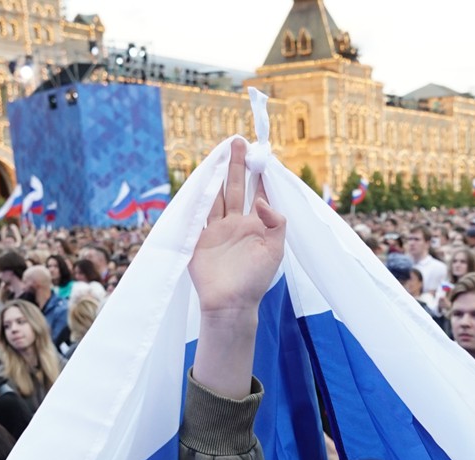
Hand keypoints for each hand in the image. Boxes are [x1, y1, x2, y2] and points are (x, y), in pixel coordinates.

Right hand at [188, 137, 284, 321]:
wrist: (229, 303)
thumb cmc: (255, 280)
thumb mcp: (275, 251)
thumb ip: (274, 223)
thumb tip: (260, 200)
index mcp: (256, 227)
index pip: (258, 194)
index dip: (260, 175)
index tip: (262, 155)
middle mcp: (236, 224)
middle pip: (235, 188)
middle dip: (238, 165)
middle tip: (239, 142)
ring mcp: (217, 230)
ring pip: (217, 195)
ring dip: (218, 174)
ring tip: (221, 152)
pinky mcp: (200, 237)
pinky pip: (199, 211)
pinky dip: (201, 194)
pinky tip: (203, 177)